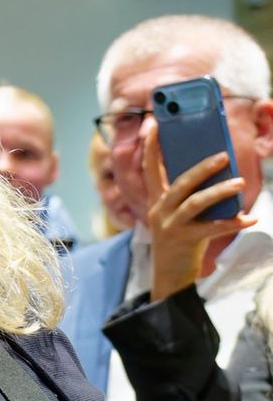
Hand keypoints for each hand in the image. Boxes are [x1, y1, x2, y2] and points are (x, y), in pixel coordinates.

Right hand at [142, 124, 256, 300]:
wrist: (169, 276)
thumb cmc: (178, 240)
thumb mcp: (176, 215)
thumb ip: (188, 195)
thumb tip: (219, 173)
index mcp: (156, 200)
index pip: (150, 169)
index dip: (151, 147)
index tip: (155, 124)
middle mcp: (159, 210)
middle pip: (180, 183)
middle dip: (201, 167)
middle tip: (223, 156)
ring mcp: (170, 226)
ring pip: (195, 203)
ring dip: (219, 192)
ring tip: (239, 184)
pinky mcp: (184, 241)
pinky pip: (212, 228)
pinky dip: (233, 222)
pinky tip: (250, 218)